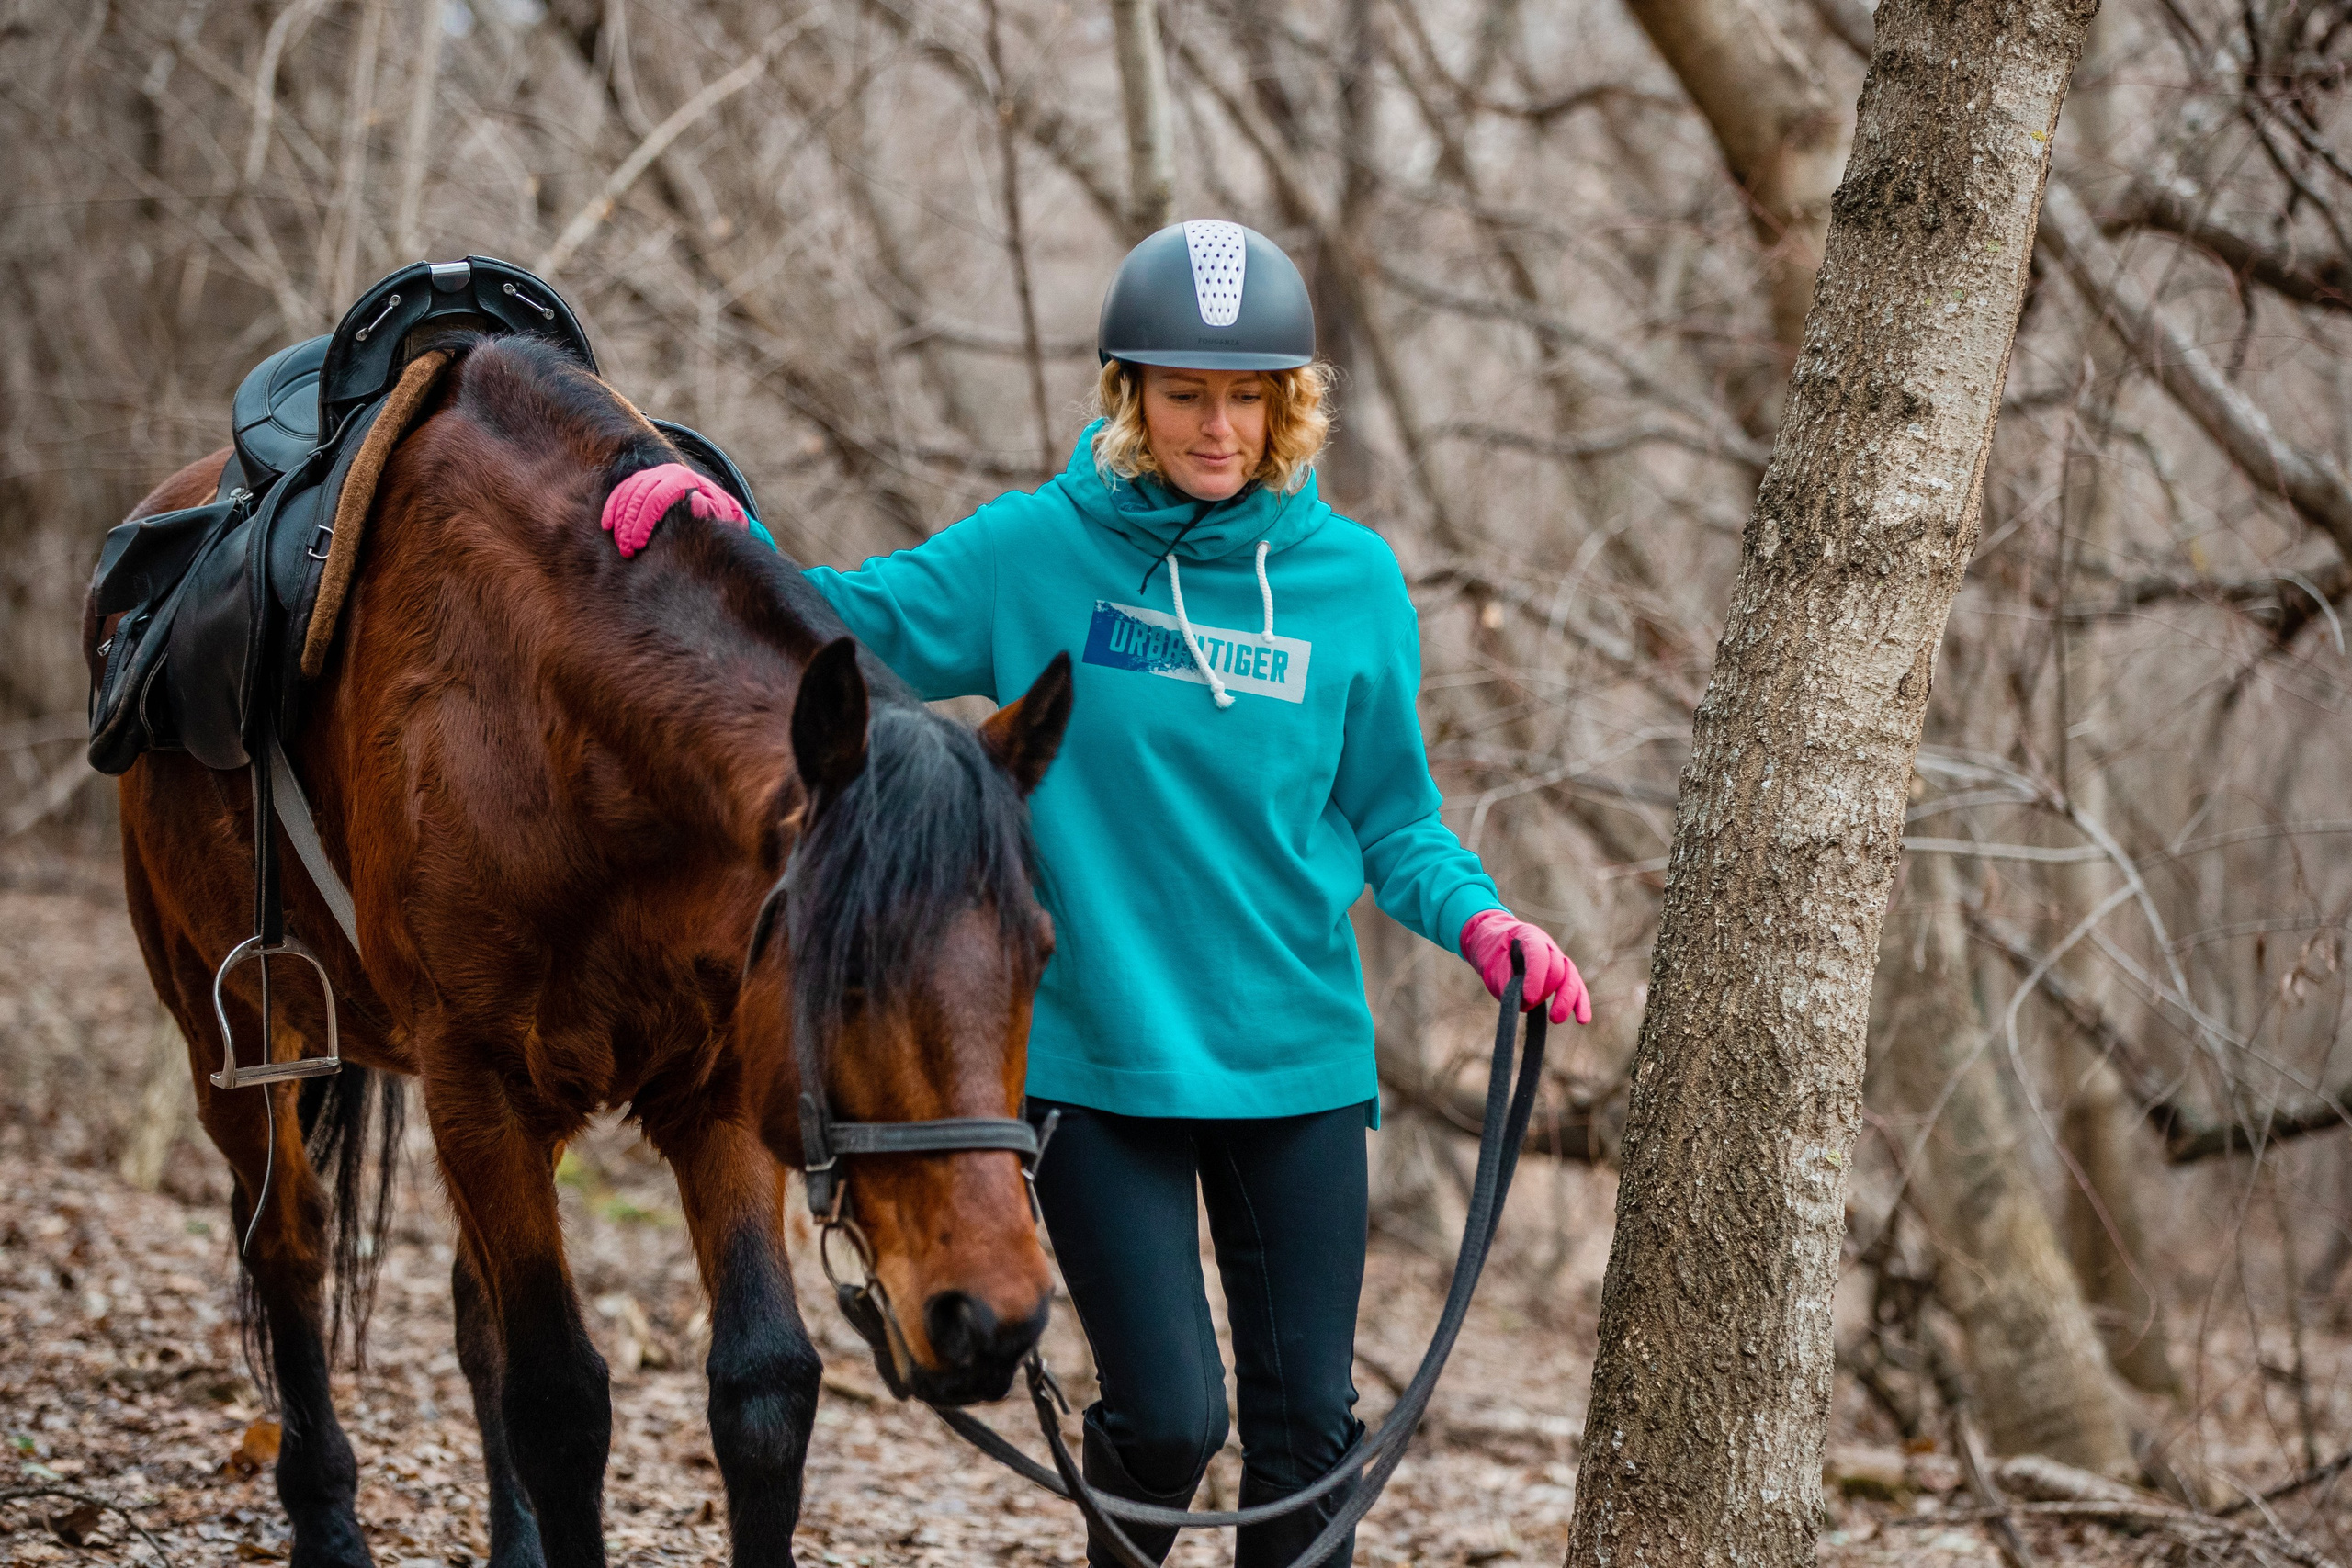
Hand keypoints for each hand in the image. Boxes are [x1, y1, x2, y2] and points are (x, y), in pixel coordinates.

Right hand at [602, 462, 747, 556]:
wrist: (714, 499)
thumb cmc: (718, 511)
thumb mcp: (722, 512)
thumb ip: (711, 510)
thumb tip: (695, 501)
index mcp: (684, 479)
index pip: (656, 498)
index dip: (644, 523)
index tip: (638, 546)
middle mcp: (666, 472)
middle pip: (638, 496)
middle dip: (629, 525)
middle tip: (627, 551)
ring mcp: (653, 474)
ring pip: (627, 494)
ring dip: (620, 520)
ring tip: (620, 545)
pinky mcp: (642, 479)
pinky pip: (621, 490)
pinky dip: (612, 507)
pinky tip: (607, 526)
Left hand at [1459, 908, 1591, 1025]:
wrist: (1496, 941)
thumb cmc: (1492, 952)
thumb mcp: (1490, 963)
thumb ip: (1506, 981)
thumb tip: (1525, 1003)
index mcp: (1529, 936)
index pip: (1539, 955)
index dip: (1536, 977)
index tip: (1529, 998)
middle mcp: (1548, 946)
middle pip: (1557, 968)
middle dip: (1547, 990)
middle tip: (1532, 1005)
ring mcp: (1558, 959)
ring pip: (1571, 978)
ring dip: (1567, 1000)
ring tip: (1556, 1019)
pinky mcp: (1562, 974)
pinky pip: (1575, 987)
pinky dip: (1580, 1003)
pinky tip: (1582, 1019)